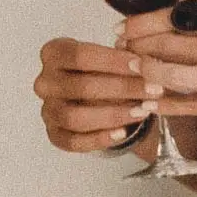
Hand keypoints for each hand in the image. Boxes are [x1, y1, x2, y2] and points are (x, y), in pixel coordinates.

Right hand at [36, 29, 148, 153]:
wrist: (90, 92)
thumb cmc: (100, 69)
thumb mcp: (109, 56)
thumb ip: (123, 59)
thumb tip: (149, 65)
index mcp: (53, 53)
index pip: (81, 56)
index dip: (113, 61)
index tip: (141, 65)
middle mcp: (44, 82)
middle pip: (81, 87)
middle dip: (122, 88)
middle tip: (152, 89)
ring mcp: (47, 110)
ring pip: (75, 117)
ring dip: (113, 115)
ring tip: (142, 111)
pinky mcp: (54, 134)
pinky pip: (73, 142)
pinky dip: (99, 139)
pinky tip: (123, 133)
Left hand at [122, 0, 196, 133]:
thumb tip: (170, 28)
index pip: (179, 17)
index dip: (146, 23)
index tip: (127, 26)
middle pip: (169, 43)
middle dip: (138, 46)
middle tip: (121, 47)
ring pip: (172, 73)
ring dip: (145, 72)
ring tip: (131, 70)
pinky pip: (186, 104)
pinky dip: (162, 103)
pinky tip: (146, 102)